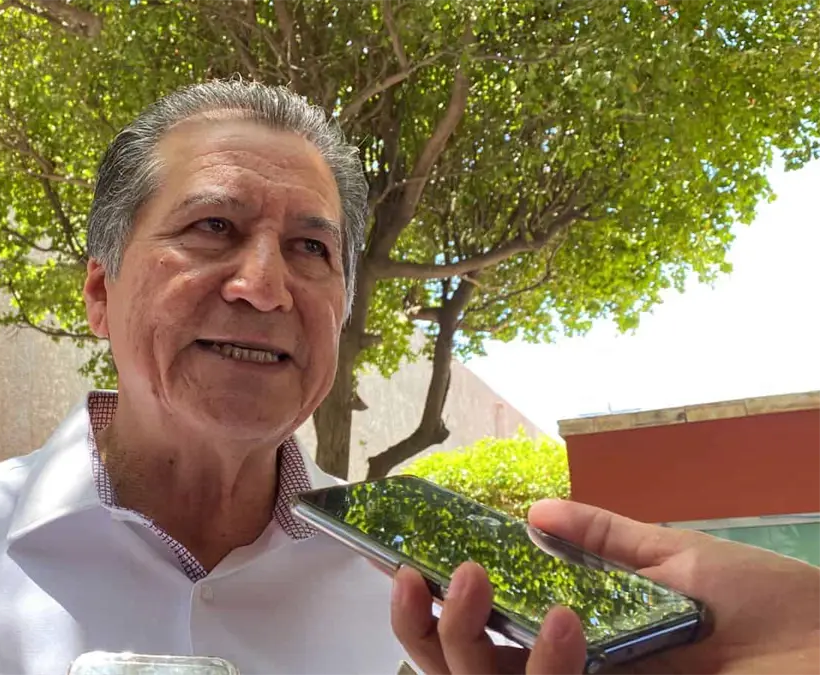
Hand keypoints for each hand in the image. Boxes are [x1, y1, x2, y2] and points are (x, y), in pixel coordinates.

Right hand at [390, 499, 819, 673]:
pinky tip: (562, 620)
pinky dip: (542, 666)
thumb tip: (534, 513)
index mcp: (575, 644)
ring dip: (459, 641)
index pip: (480, 638)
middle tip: (429, 574)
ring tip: (469, 581)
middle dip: (423, 631)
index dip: (429, 610)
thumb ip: (604, 540)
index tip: (401, 563)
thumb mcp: (676, 559)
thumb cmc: (771, 609)